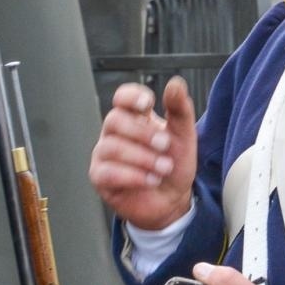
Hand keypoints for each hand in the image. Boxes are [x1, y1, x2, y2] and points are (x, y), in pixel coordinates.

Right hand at [88, 77, 197, 230]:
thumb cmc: (173, 165)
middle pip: (114, 119)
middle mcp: (115, 133)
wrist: (172, 200)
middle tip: (165, 145)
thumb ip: (180, 110)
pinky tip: (151, 180)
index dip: (131, 97)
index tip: (147, 104)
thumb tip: (175, 83)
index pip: (122, 97)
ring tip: (163, 168)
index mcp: (134, 118)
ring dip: (142, 158)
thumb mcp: (184, 136)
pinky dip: (133, 176)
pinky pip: (108, 172)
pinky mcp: (100, 178)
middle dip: (143, 133)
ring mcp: (104, 155)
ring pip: (112, 147)